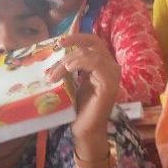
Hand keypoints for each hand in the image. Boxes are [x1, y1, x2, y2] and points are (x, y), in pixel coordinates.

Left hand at [54, 33, 120, 153]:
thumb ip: (70, 67)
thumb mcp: (72, 81)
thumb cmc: (78, 108)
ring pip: (92, 54)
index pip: (94, 42)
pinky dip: (81, 63)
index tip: (60, 41)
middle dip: (71, 49)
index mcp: (104, 65)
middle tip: (54, 61)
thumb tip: (54, 52)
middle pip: (93, 45)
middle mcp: (112, 67)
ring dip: (71, 60)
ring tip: (57, 71)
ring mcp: (113, 76)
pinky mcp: (110, 84)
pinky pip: (97, 64)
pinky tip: (69, 68)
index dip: (78, 37)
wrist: (85, 130)